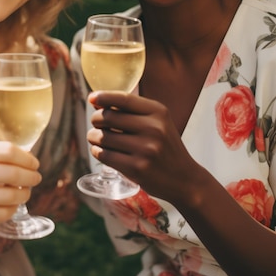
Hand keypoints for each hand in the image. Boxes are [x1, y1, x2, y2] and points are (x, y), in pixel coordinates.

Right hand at [0, 140, 41, 230]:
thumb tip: (29, 156)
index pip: (8, 151)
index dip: (27, 159)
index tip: (35, 164)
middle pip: (11, 174)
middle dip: (30, 177)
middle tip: (36, 179)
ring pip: (9, 197)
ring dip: (24, 195)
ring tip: (25, 193)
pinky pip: (0, 214)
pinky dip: (12, 210)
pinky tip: (12, 206)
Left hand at [87, 91, 201, 203]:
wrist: (184, 179)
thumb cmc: (165, 148)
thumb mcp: (158, 123)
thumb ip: (132, 111)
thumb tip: (97, 101)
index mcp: (158, 112)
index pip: (124, 99)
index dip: (104, 96)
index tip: (91, 98)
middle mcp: (153, 128)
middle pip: (109, 117)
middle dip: (96, 119)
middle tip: (95, 123)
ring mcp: (145, 149)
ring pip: (104, 137)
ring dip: (93, 136)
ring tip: (95, 137)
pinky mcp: (137, 168)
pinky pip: (105, 155)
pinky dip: (97, 151)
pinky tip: (100, 150)